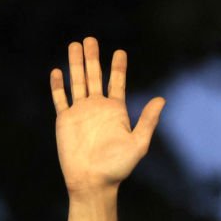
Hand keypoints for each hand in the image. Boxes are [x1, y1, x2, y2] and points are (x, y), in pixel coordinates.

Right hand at [51, 37, 164, 194]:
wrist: (93, 181)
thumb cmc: (118, 167)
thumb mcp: (138, 143)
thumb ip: (147, 120)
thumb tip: (162, 99)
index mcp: (116, 111)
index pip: (117, 83)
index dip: (118, 67)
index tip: (120, 52)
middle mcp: (98, 108)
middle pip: (94, 77)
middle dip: (93, 58)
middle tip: (91, 39)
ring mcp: (81, 113)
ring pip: (77, 82)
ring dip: (75, 64)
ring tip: (75, 45)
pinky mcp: (65, 120)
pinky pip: (60, 99)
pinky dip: (58, 86)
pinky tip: (58, 71)